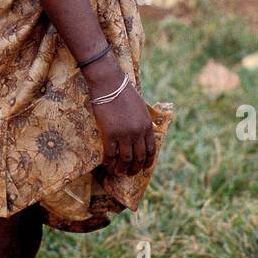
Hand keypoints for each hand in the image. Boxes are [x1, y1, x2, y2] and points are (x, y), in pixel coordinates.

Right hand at [82, 55, 154, 175]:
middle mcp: (138, 132)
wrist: (109, 83)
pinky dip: (109, 161)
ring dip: (122, 169)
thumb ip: (143, 122)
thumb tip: (143, 132)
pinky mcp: (110, 133)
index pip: (151, 150)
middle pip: (139, 158)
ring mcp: (124, 134)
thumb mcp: (140, 108)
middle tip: (129, 174)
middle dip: (135, 169)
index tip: (143, 168)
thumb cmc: (123, 92)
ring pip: (125, 159)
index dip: (148, 162)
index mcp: (147, 126)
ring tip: (118, 172)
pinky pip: (111, 154)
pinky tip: (107, 164)